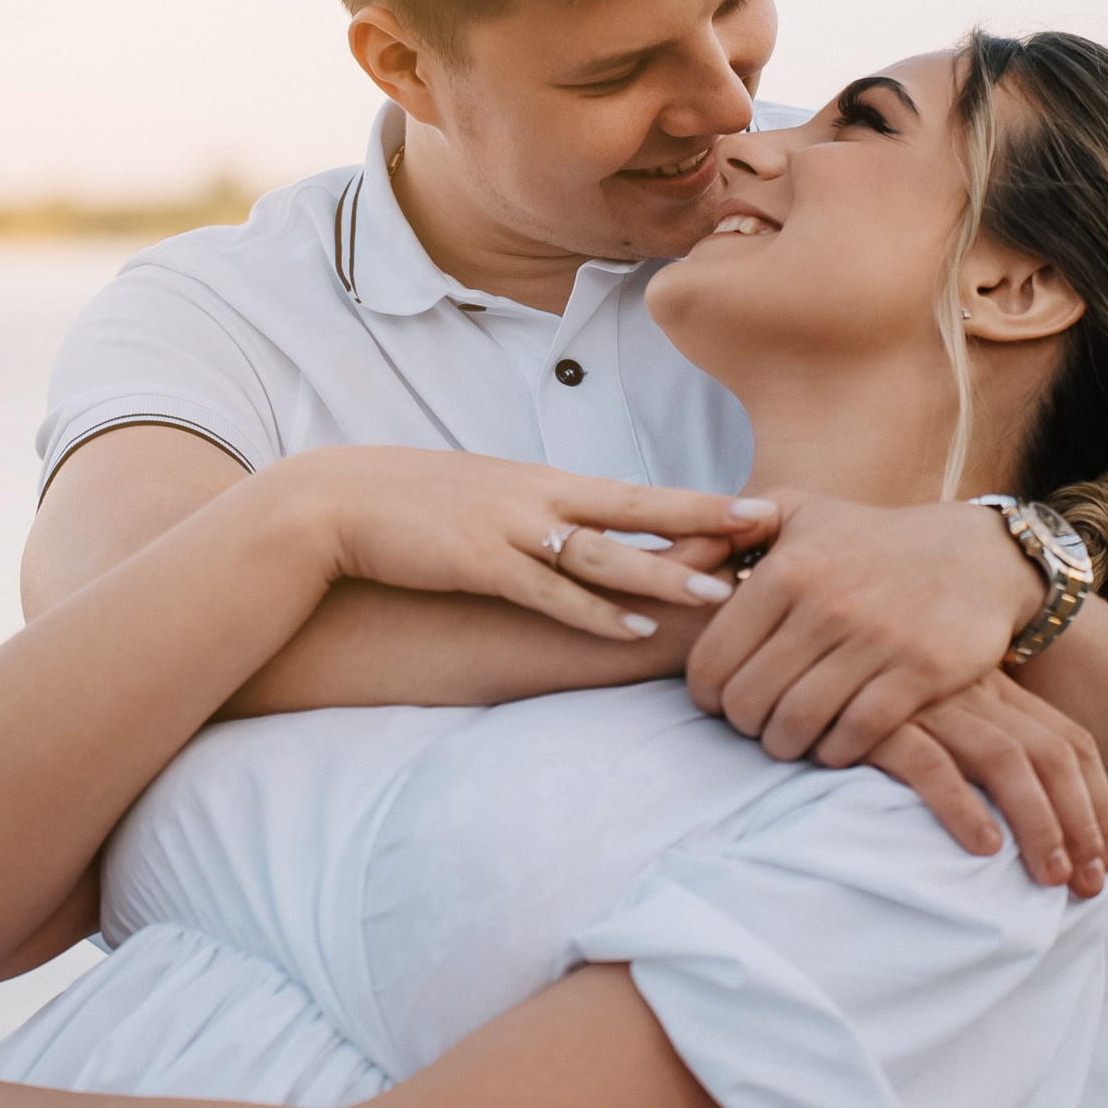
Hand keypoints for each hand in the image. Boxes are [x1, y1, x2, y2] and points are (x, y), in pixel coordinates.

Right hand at [272, 446, 777, 641]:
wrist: (334, 501)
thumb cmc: (405, 503)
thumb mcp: (481, 497)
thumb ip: (531, 514)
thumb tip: (571, 535)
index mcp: (540, 481)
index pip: (635, 493)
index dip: (698, 500)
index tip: (758, 505)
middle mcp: (537, 496)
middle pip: (640, 507)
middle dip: (708, 517)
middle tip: (773, 525)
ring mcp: (510, 528)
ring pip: (604, 553)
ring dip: (665, 571)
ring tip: (724, 591)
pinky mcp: (480, 562)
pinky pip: (550, 592)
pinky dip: (597, 611)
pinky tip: (638, 626)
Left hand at [687, 493, 1040, 764]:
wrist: (975, 555)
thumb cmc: (867, 539)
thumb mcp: (795, 511)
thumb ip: (723, 529)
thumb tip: (663, 558)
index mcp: (786, 568)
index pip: (714, 657)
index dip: (705, 693)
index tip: (715, 701)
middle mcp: (826, 603)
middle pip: (750, 698)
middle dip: (742, 723)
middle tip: (752, 723)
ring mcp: (875, 639)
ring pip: (798, 722)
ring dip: (783, 743)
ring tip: (786, 738)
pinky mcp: (920, 671)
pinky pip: (856, 733)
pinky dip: (834, 751)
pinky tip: (833, 744)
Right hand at [864, 673, 1107, 894]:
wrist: (782, 648)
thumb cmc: (859, 698)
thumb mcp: (933, 712)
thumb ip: (973, 742)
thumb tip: (1023, 824)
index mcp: (991, 684)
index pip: (1069, 740)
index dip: (1099, 802)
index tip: (1107, 857)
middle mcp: (969, 688)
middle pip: (1051, 754)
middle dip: (1082, 824)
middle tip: (1087, 887)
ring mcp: (924, 701)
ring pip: (1005, 759)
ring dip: (1038, 823)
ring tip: (1047, 878)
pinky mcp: (875, 718)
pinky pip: (929, 763)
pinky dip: (962, 806)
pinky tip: (980, 850)